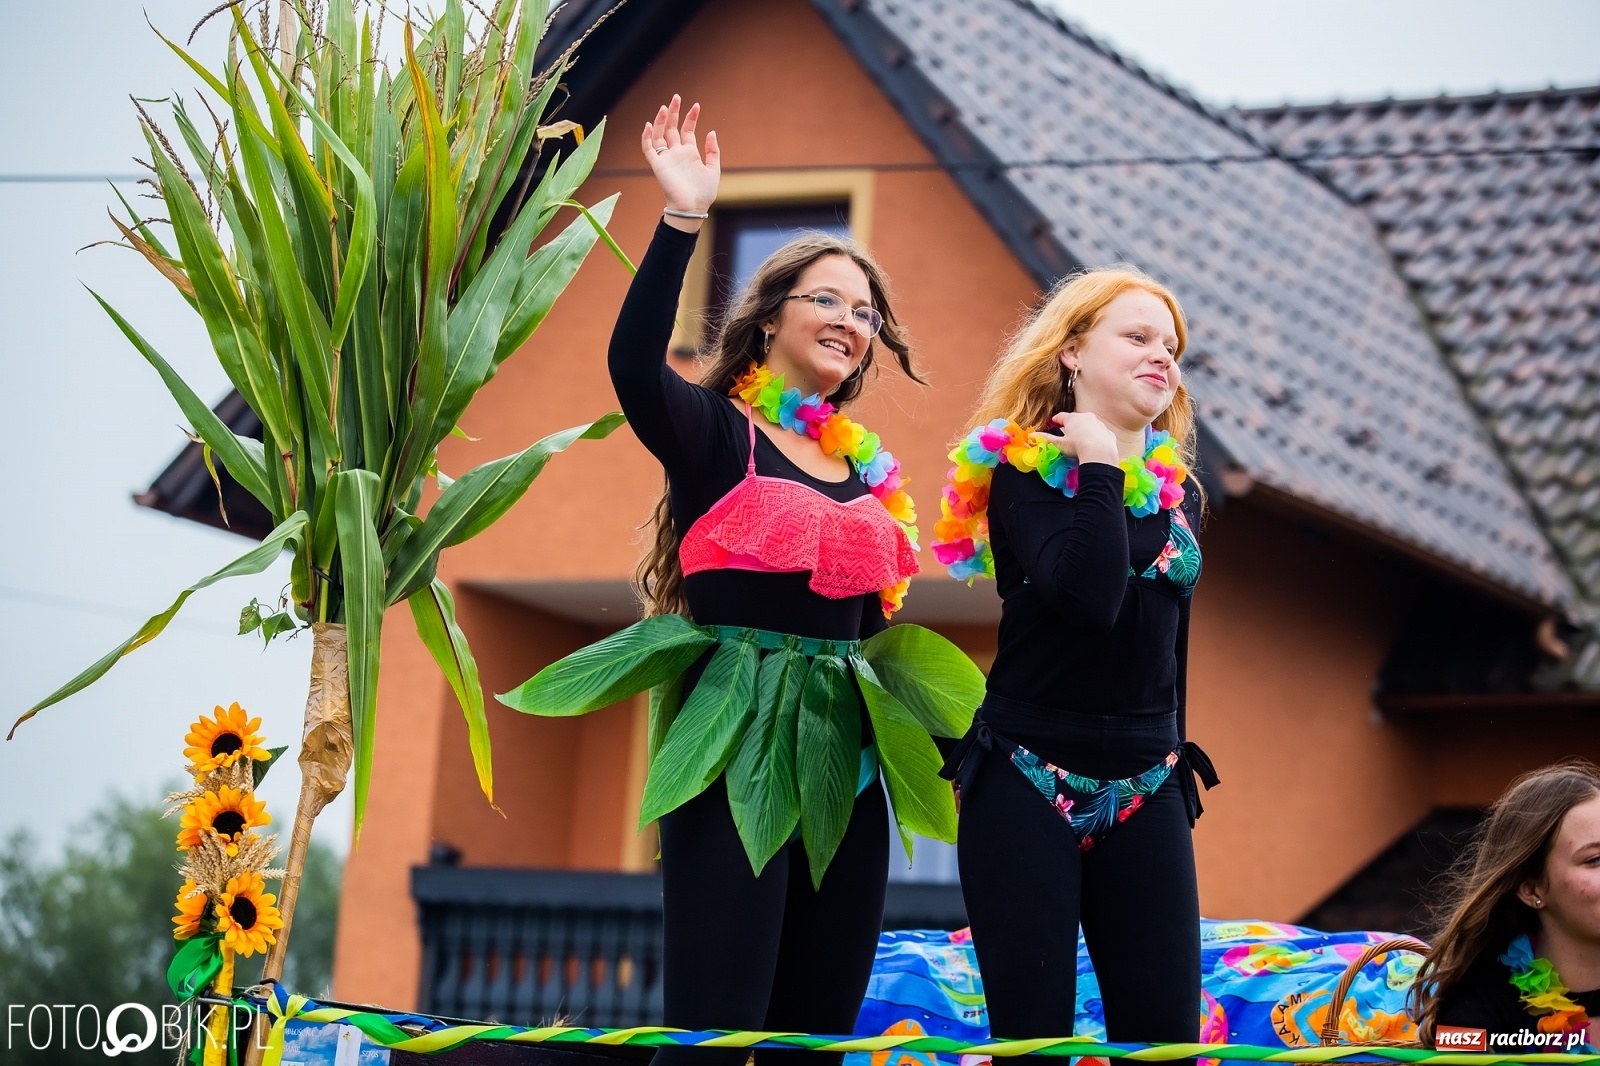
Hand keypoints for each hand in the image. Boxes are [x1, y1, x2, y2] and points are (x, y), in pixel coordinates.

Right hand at [642, 95, 719, 220]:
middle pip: (672, 128)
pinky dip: (647, 137)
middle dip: (674, 113)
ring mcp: (666, 159)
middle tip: (677, 97)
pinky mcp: (657, 166)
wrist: (692, 208)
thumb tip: (711, 131)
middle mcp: (676, 154)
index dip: (690, 118)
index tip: (696, 105)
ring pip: (659, 135)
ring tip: (666, 107)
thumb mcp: (713, 169)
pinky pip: (648, 149)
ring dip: (661, 121)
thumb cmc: (703, 193)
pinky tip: (650, 125)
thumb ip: (713, 151)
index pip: (687, 130)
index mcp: (690, 154)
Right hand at [1031, 411, 1117, 466]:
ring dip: (1085, 430)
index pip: (1061, 416)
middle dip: (1071, 425)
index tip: (1053, 422)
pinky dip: (1096, 438)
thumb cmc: (1076, 446)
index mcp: (1073, 418)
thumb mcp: (1059, 444)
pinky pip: (1100, 434)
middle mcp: (1086, 417)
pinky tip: (1094, 446)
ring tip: (1081, 441)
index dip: (1056, 419)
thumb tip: (1030, 436)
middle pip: (1076, 419)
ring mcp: (1099, 424)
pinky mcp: (1108, 433)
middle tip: (1067, 433)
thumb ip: (1045, 439)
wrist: (1100, 453)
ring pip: (1089, 425)